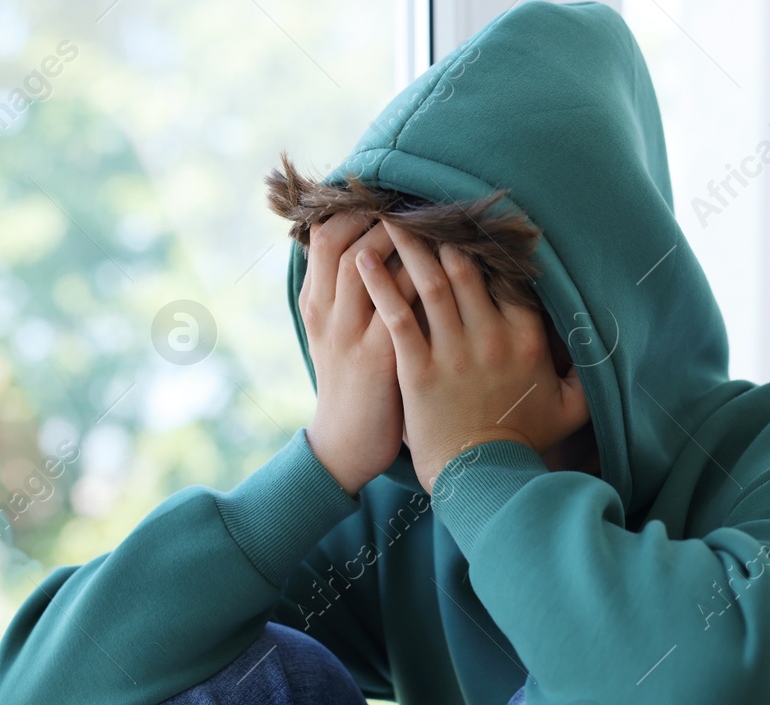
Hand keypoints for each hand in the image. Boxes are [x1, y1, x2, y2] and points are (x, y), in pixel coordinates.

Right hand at [299, 214, 418, 495]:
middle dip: (383, 215)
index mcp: (315, 301)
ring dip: (404, 240)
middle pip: (342, 239)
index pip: (326, 234)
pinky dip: (423, 282)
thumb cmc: (354, 384)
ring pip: (366, 264)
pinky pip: (400, 306)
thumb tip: (379, 246)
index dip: (359, 209)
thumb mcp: (337, 333)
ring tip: (439, 223)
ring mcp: (348, 334)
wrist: (345, 445)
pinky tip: (454, 269)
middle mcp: (326, 312)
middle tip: (424, 199)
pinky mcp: (378, 359)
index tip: (396, 196)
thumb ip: (350, 292)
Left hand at [356, 220, 588, 493]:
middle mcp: (491, 336)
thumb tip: (606, 346)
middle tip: (422, 203)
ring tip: (388, 216)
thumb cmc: (522, 441)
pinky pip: (397, 315)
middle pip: (467, 268)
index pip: (510, 276)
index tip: (473, 220)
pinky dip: (379, 283)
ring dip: (409, 246)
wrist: (481, 477)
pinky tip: (362, 257)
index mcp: (527, 338)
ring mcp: (453, 351)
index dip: (490, 245)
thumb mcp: (571, 408)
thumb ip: (587, 374)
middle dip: (445, 232)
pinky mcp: (418, 368)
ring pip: (431, 282)